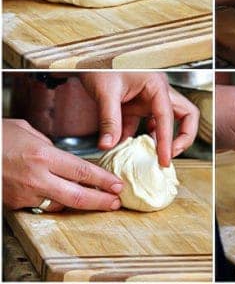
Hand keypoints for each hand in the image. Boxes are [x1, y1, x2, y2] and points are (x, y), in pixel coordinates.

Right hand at [2, 119, 122, 211]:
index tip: (117, 185)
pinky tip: (66, 199)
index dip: (104, 181)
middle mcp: (36, 177)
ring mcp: (24, 193)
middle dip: (100, 200)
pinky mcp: (15, 203)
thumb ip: (49, 147)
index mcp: (44, 156)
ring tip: (96, 202)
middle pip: (77, 195)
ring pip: (60, 204)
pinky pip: (41, 204)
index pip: (83, 172)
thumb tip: (62, 156)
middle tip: (116, 202)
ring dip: (79, 204)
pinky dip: (55, 202)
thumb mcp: (29, 133)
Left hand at [78, 73, 199, 166]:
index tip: (165, 160)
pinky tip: (124, 145)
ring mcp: (149, 98)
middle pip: (185, 115)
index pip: (168, 116)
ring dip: (162, 138)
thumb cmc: (102, 66)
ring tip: (152, 156)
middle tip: (171, 155)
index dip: (169, 140)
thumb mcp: (105, 92)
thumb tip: (109, 145)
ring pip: (168, 120)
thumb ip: (109, 120)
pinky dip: (137, 137)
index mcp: (157, 85)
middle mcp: (158, 92)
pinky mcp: (137, 104)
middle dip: (183, 137)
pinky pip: (144, 124)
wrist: (89, 58)